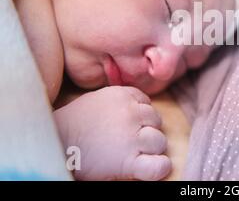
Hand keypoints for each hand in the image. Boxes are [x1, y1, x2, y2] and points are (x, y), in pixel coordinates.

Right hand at [54, 86, 170, 180]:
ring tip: (130, 153)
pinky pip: (158, 165)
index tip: (126, 124)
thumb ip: (119, 101)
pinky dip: (159, 168)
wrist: (54, 146)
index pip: (146, 103)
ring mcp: (132, 137)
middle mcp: (131, 113)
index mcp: (123, 95)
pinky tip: (149, 168)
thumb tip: (138, 107)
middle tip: (126, 140)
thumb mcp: (96, 99)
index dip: (139, 116)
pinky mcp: (129, 161)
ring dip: (150, 149)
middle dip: (145, 130)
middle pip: (155, 121)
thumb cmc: (71, 124)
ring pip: (160, 141)